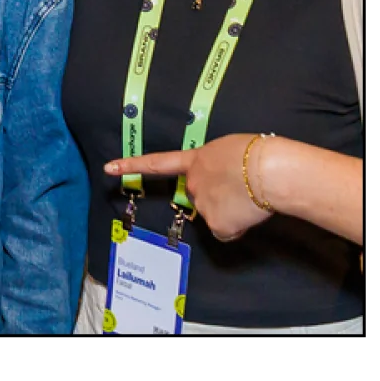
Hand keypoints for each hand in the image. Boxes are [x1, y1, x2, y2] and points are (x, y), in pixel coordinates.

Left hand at [105, 135, 271, 242]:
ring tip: (251, 197)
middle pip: (199, 196)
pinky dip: (238, 226)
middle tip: (241, 188)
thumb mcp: (230, 149)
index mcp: (197, 160)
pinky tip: (249, 213)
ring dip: (233, 211)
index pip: (158, 163)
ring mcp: (202, 205)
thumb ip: (217, 164)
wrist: (270, 170)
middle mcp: (193, 183)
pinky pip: (228, 231)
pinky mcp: (216, 224)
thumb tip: (224, 182)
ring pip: (217, 215)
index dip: (132, 165)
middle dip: (217, 196)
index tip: (109, 168)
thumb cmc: (259, 154)